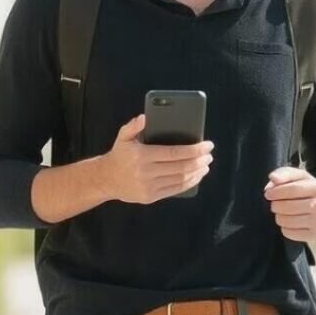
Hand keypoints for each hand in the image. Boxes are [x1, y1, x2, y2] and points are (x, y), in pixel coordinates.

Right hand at [99, 113, 213, 203]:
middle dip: (200, 161)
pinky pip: (175, 190)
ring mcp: (149, 186)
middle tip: (210, 155)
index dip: (195, 150)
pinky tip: (196, 176)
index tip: (208, 145)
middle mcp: (146, 172)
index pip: (175, 153)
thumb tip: (144, 117)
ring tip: (206, 165)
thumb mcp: (123, 137)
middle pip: (181, 167)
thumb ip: (133, 126)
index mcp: (143, 155)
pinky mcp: (151, 197)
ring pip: (180, 179)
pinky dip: (189, 183)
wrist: (105, 179)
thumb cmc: (119, 155)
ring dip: (197, 172)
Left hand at [264, 167, 315, 241]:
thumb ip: (284, 174)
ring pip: (286, 221)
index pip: (291, 189)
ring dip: (278, 216)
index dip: (275, 192)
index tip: (268, 194)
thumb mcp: (299, 177)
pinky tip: (289, 222)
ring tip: (282, 213)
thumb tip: (273, 178)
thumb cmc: (307, 189)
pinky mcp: (315, 235)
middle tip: (275, 204)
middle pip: (287, 207)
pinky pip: (289, 233)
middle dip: (275, 205)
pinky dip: (284, 228)